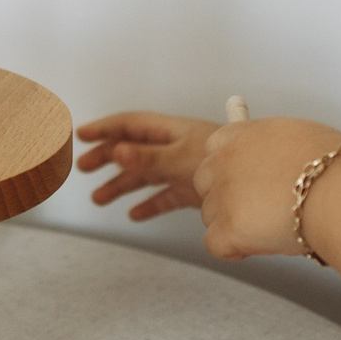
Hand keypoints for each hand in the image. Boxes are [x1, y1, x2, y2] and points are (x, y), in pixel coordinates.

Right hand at [75, 111, 220, 219]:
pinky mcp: (193, 191)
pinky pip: (164, 197)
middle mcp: (175, 148)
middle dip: (107, 158)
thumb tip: (117, 151)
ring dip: (121, 185)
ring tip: (99, 198)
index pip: (131, 125)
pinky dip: (149, 205)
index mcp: (171, 132)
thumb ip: (148, 158)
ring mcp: (183, 169)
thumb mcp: (181, 157)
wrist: (258, 183)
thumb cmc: (225, 160)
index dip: (106, 128)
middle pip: (133, 150)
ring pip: (145, 176)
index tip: (82, 134)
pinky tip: (136, 215)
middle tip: (83, 168)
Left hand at [192, 116, 340, 259]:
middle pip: (204, 183)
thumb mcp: (298, 138)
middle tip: (259, 211)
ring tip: (272, 228)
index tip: (247, 183)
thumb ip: (272, 150)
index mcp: (240, 134)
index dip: (229, 171)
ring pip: (210, 216)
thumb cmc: (336, 167)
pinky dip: (235, 250)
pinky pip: (215, 245)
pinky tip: (262, 245)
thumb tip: (270, 164)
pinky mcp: (228, 227)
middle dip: (227, 199)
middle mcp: (224, 160)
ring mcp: (223, 194)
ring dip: (234, 225)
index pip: (213, 150)